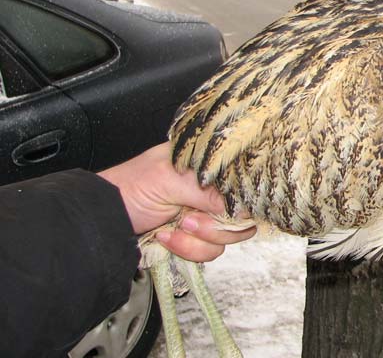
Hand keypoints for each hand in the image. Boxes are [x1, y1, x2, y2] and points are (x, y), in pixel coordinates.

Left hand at [99, 143, 254, 261]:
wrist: (102, 220)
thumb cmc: (128, 187)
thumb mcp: (169, 179)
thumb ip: (206, 191)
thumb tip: (239, 208)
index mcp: (207, 169)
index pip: (241, 186)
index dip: (237, 202)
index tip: (220, 210)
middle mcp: (210, 193)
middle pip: (239, 216)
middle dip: (213, 225)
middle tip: (187, 220)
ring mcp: (202, 218)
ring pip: (224, 239)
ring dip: (197, 240)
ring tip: (173, 228)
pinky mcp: (193, 240)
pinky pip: (208, 252)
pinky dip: (187, 249)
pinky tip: (166, 238)